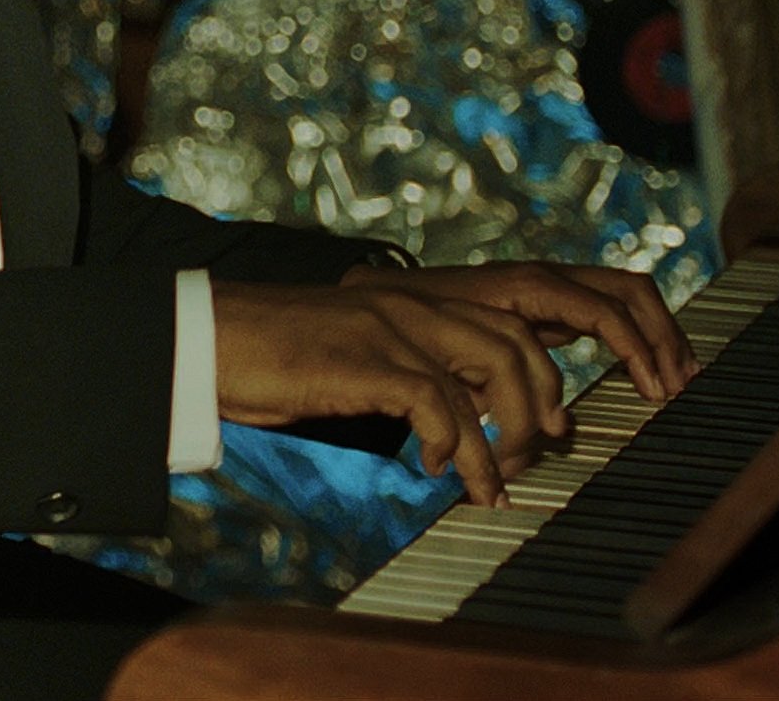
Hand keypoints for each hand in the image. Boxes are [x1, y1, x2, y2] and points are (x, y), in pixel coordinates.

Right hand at [205, 260, 686, 507]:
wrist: (209, 341)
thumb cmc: (282, 361)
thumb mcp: (364, 364)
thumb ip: (419, 380)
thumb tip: (464, 437)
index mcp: (422, 298)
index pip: (524, 307)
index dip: (559, 363)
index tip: (568, 425)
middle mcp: (418, 300)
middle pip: (523, 339)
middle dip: (550, 402)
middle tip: (545, 455)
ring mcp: (396, 323)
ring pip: (497, 365)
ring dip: (511, 432)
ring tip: (498, 481)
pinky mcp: (368, 356)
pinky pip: (441, 404)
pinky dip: (458, 448)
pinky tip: (448, 476)